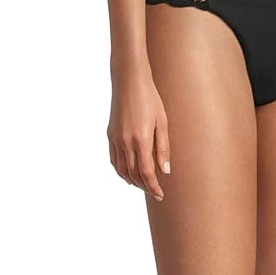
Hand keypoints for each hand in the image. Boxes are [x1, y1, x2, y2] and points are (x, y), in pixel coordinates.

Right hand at [107, 64, 171, 200]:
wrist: (129, 80)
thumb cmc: (150, 98)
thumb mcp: (162, 121)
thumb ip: (163, 147)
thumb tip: (165, 171)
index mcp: (141, 140)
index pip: (146, 173)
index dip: (153, 187)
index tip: (160, 195)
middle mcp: (126, 142)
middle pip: (133, 174)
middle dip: (144, 186)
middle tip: (154, 190)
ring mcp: (115, 139)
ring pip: (122, 170)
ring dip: (132, 180)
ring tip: (143, 184)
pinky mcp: (110, 134)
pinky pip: (114, 159)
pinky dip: (121, 170)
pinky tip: (128, 171)